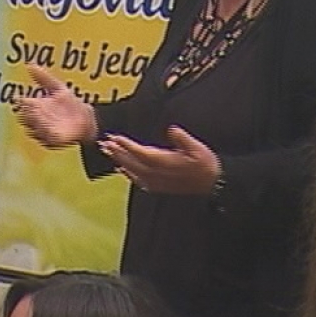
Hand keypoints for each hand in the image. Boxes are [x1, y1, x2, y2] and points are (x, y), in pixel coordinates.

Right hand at [16, 63, 97, 147]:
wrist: (88, 119)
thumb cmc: (71, 104)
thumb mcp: (58, 88)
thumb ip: (44, 78)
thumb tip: (30, 65)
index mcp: (36, 107)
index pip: (22, 106)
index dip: (23, 103)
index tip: (30, 100)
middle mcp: (38, 120)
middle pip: (24, 119)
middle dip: (29, 114)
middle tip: (37, 108)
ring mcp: (44, 132)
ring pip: (32, 130)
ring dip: (37, 124)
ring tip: (44, 117)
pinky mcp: (53, 141)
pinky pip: (45, 140)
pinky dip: (46, 135)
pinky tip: (51, 128)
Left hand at [98, 125, 220, 194]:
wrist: (211, 183)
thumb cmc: (205, 164)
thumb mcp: (198, 148)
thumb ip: (183, 139)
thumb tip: (172, 129)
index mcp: (165, 162)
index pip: (140, 152)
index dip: (126, 145)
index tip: (115, 137)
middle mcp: (157, 174)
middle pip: (131, 162)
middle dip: (117, 152)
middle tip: (104, 143)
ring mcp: (156, 182)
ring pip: (132, 171)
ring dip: (119, 161)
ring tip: (108, 152)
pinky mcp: (157, 186)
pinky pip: (137, 180)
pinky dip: (127, 173)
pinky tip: (122, 169)